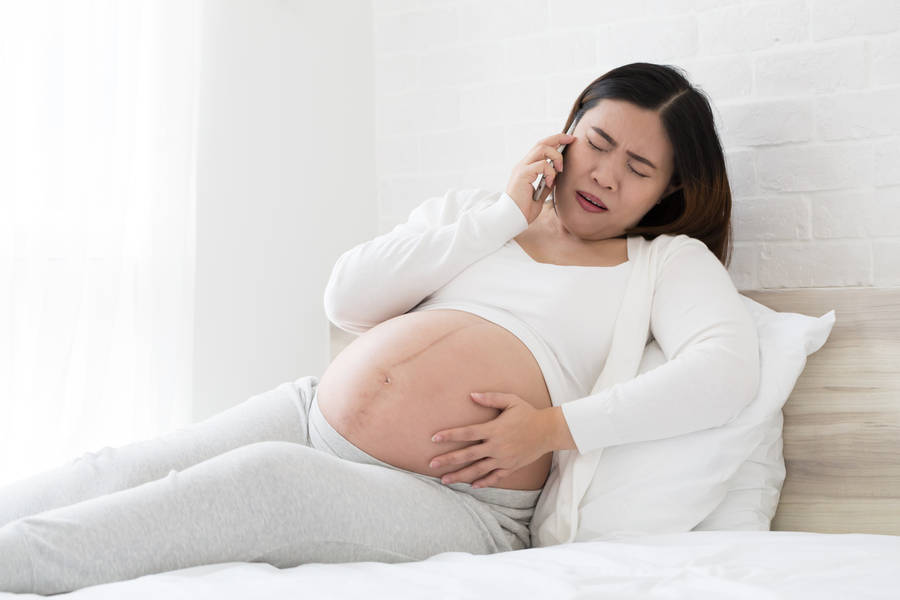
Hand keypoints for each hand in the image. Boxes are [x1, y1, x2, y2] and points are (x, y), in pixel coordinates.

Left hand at [428, 392, 552, 488]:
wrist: (548, 431)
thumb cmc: (527, 413)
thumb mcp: (510, 401)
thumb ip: (490, 398)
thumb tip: (471, 395)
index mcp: (494, 429)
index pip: (467, 433)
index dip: (450, 436)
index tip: (434, 438)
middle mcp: (496, 446)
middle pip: (467, 455)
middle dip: (448, 460)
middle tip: (431, 465)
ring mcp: (503, 459)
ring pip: (477, 470)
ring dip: (460, 476)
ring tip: (444, 480)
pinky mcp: (510, 467)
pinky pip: (494, 477)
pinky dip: (483, 483)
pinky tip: (472, 486)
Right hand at [506, 132, 575, 224]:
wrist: (512, 218)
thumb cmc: (523, 210)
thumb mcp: (539, 195)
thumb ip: (546, 184)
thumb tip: (556, 177)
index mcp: (526, 169)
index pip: (540, 148)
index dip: (555, 141)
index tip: (568, 140)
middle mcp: (523, 165)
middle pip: (541, 143)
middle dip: (558, 138)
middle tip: (571, 139)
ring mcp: (522, 168)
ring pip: (542, 148)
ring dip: (556, 156)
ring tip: (560, 169)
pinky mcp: (522, 174)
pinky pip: (542, 164)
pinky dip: (550, 172)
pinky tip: (549, 182)